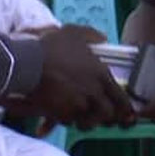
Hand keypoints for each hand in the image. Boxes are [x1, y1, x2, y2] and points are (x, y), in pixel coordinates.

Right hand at [18, 25, 134, 129]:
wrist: (28, 64)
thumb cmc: (52, 47)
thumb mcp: (74, 33)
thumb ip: (91, 35)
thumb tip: (103, 37)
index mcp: (101, 75)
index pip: (121, 99)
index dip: (125, 109)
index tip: (126, 115)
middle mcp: (93, 93)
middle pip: (108, 115)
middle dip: (106, 117)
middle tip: (101, 115)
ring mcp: (77, 106)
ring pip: (89, 122)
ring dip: (87, 121)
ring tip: (81, 117)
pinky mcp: (60, 114)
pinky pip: (68, 122)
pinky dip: (67, 121)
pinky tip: (62, 115)